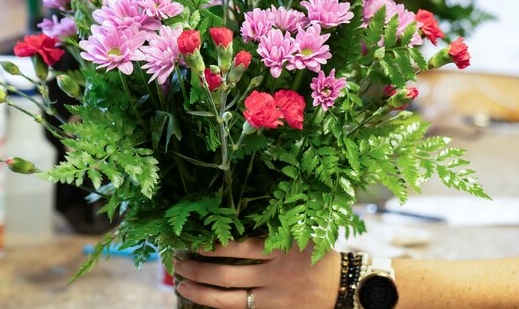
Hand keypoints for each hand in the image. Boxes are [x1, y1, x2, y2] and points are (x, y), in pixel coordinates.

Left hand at [173, 239, 340, 308]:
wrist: (340, 287)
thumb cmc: (318, 255)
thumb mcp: (302, 234)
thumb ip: (275, 228)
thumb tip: (235, 218)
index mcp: (283, 250)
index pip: (240, 248)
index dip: (214, 246)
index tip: (195, 243)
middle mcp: (275, 275)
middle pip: (227, 276)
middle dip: (197, 270)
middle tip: (178, 263)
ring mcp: (273, 298)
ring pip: (228, 300)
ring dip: (200, 292)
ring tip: (182, 284)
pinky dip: (219, 306)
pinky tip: (204, 300)